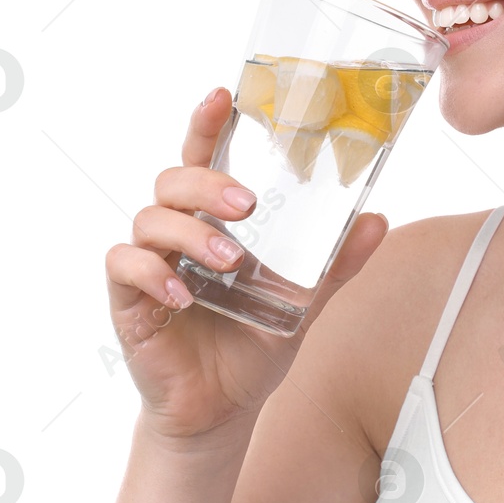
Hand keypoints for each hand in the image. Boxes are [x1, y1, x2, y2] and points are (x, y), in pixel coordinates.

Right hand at [103, 86, 387, 439]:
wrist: (222, 409)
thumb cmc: (253, 345)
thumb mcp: (304, 301)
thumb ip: (336, 262)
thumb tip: (377, 219)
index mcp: (214, 221)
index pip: (204, 157)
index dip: (207, 122)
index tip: (223, 94)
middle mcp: (177, 233)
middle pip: (173, 178)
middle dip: (208, 181)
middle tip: (247, 205)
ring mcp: (149, 263)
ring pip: (150, 218)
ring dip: (192, 232)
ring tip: (231, 261)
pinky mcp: (127, 300)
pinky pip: (126, 267)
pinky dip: (155, 275)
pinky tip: (187, 296)